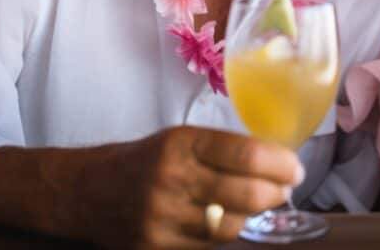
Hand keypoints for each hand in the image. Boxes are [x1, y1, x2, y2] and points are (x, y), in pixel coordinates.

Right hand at [67, 125, 301, 248]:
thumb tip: (275, 162)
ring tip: (260, 203)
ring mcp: (163, 218)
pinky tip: (229, 221)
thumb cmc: (142, 160)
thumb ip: (221, 150)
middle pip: (246, 194)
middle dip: (276, 192)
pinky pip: (208, 246)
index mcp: (181, 143)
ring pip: (232, 226)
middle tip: (286, 187)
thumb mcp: (178, 140)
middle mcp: (172, 179)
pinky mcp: (156, 248)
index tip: (295, 167)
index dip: (280, 164)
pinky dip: (225, 234)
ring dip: (254, 216)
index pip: (245, 154)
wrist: (84, 192)